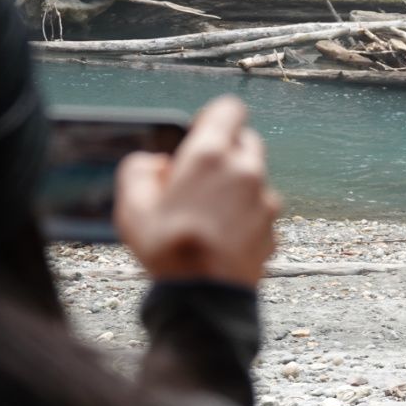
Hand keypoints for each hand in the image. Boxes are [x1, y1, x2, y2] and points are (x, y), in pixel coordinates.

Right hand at [114, 96, 279, 288]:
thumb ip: (139, 169)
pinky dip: (244, 214)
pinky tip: (222, 235)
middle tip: (200, 174)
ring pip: (254, 177)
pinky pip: (258, 210)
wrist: (205, 297)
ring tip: (207, 212)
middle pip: (246, 141)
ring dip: (235, 185)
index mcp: (211, 155)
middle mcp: (246, 170)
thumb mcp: (133, 205)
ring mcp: (264, 200)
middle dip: (225, 150)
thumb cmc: (168, 249)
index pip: (229, 109)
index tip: (199, 130)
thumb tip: (155, 164)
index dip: (213, 116)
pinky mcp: (273, 227)